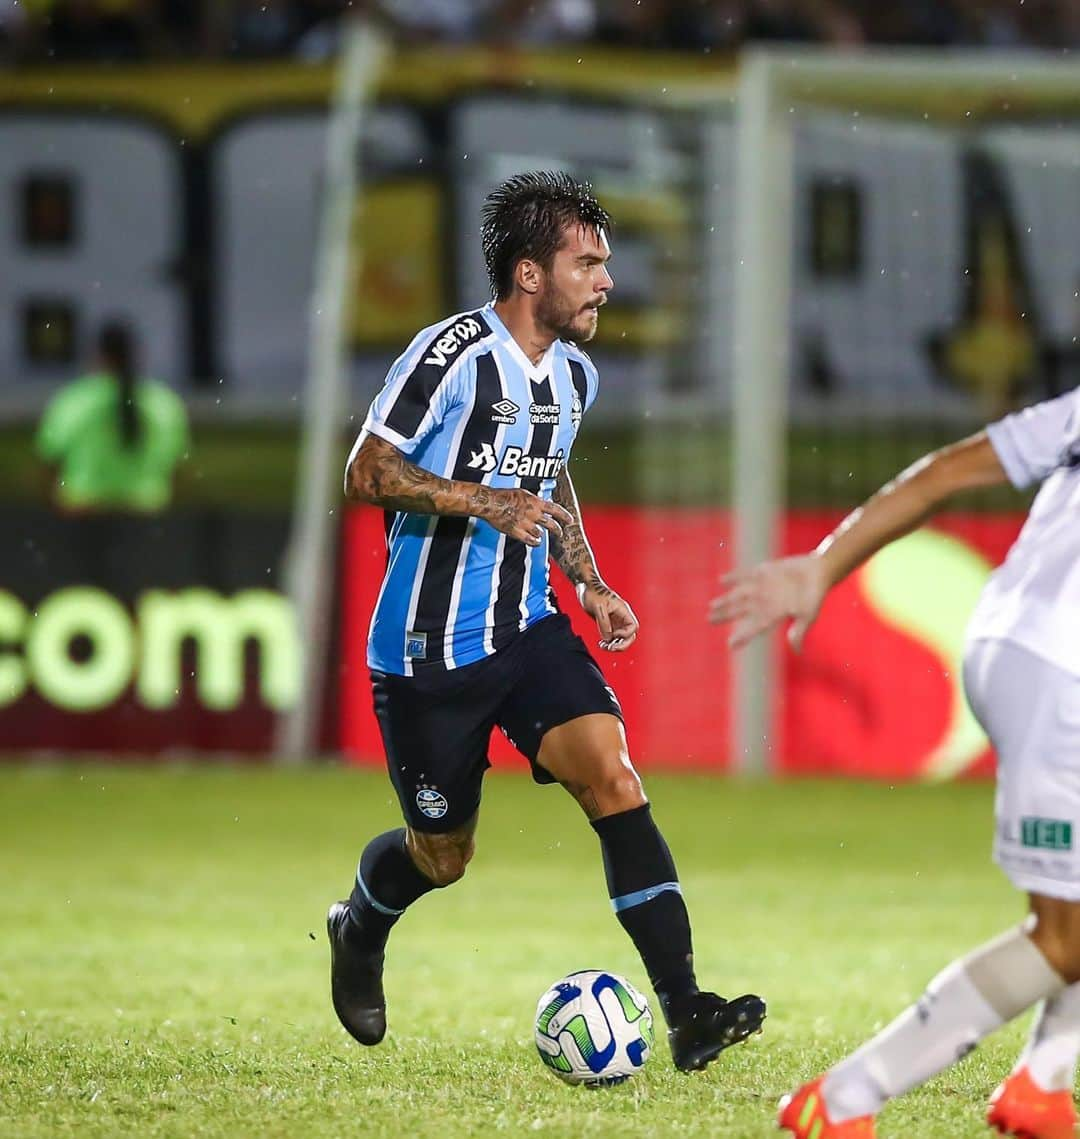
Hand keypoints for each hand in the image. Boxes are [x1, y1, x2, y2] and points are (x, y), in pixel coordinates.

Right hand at [480, 489, 573, 547]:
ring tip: (540, 535)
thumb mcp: (523, 493)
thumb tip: (542, 503)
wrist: (491, 502)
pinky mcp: (516, 532)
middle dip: (557, 530)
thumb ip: (534, 500)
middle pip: (550, 524)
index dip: (564, 515)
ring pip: (540, 533)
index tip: (570, 520)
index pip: (555, 509)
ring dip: (541, 534)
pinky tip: (536, 542)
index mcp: (535, 502)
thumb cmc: (504, 495)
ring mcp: (525, 523)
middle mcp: (533, 513)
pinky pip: (530, 540)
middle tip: (560, 533)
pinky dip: (534, 542)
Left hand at [576, 579, 638, 651]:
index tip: (613, 634)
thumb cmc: (592, 593)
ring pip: (621, 638)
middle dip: (622, 644)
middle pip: (630, 635)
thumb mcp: (598, 608)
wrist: (585, 587)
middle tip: (610, 648)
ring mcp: (615, 620)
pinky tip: (601, 644)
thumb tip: (608, 638)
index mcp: (623, 610)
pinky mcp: (608, 623)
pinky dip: (608, 642)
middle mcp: (621, 616)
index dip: (625, 634)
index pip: (633, 627)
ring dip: (614, 645)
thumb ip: (604, 623)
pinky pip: (612, 636)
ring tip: (603, 647)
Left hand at [708, 554, 827, 650]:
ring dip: (726, 600)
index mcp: (774, 615)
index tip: (731, 645)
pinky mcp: (764, 572)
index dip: (743, 636)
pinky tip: (722, 580)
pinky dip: (734, 577)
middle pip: (741, 611)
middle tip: (710, 620)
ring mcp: (763, 587)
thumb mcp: (809, 614)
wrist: (820, 571)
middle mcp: (765, 602)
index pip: (755, 628)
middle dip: (725, 615)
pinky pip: (745, 575)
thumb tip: (797, 651)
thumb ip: (800, 630)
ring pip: (739, 595)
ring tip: (712, 606)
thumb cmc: (816, 595)